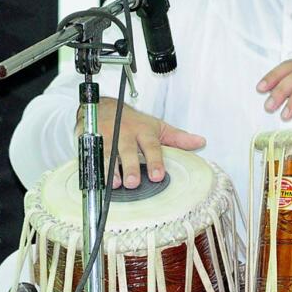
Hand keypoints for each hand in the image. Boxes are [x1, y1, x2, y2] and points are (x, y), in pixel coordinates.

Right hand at [77, 98, 205, 188]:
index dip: (155, 161)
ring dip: (110, 170)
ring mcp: (107, 137)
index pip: (151, 146)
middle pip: (127, 151)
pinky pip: (91, 155)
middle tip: (133, 183)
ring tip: (115, 184)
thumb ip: (177, 137)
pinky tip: (96, 180)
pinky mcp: (91, 141)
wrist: (106, 107)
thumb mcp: (157, 127)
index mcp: (143, 130)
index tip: (158, 176)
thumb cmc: (133, 121)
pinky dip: (93, 167)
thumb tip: (200, 142)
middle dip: (130, 167)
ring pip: (108, 154)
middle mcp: (125, 133)